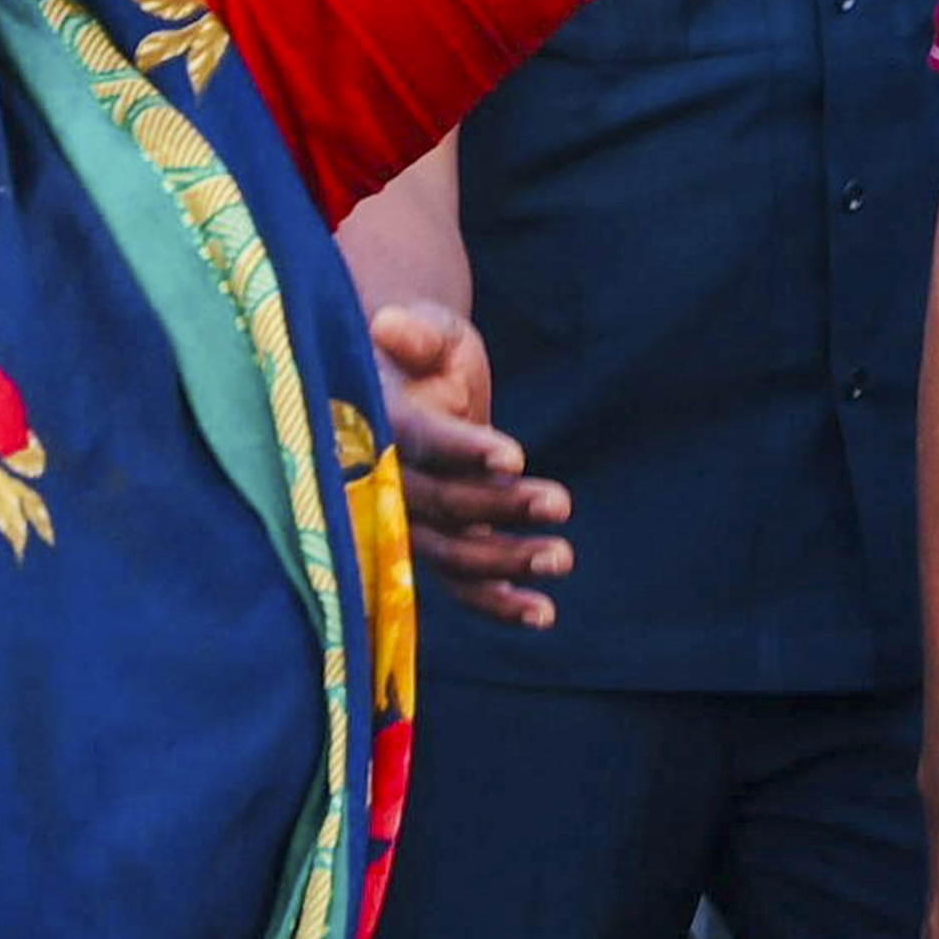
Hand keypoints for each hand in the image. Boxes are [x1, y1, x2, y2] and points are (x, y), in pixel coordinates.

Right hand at [367, 301, 566, 631]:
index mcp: (374, 422)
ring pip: (449, 554)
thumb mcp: (427, 330)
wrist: (413, 379)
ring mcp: (407, 519)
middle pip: (438, 504)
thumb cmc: (421, 348)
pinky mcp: (435, 542)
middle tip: (560, 503)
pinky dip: (497, 604)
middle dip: (498, 508)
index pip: (417, 442)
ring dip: (506, 562)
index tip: (514, 455)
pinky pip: (459, 585)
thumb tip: (389, 324)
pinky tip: (543, 613)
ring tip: (564, 556)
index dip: (463, 451)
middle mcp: (382, 480)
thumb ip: (417, 333)